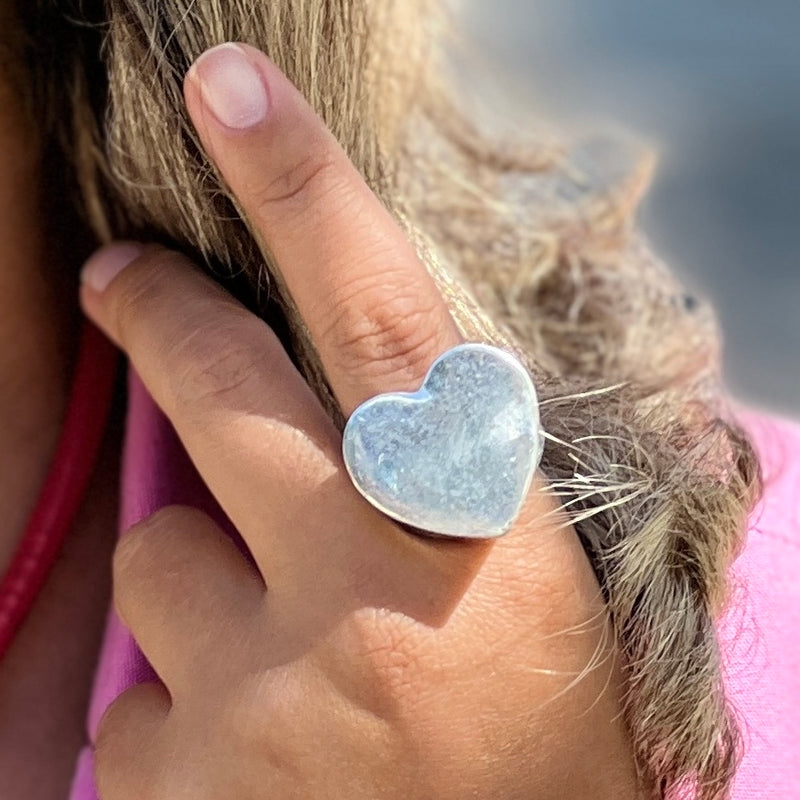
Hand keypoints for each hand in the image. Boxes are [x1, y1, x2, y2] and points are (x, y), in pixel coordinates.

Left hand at [81, 43, 638, 799]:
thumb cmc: (539, 733)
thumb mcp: (528, 587)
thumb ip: (449, 483)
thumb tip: (372, 401)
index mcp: (479, 533)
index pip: (379, 319)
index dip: (307, 192)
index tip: (234, 92)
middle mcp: (365, 598)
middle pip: (221, 393)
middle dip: (162, 315)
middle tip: (126, 278)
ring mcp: (263, 698)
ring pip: (161, 556)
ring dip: (199, 580)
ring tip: (277, 657)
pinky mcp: (183, 790)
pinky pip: (132, 697)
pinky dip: (180, 706)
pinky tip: (256, 753)